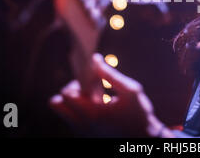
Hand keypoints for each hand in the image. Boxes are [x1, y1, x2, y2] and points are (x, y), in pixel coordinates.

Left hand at [50, 53, 173, 136]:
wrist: (143, 140)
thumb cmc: (140, 115)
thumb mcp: (131, 91)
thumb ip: (111, 75)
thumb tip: (95, 59)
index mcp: (92, 114)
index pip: (66, 94)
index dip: (78, 82)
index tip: (94, 80)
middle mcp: (82, 126)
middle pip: (56, 103)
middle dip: (70, 92)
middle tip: (89, 90)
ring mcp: (82, 133)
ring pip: (63, 112)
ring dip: (75, 102)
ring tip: (95, 101)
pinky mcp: (85, 137)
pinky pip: (72, 121)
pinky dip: (81, 112)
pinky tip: (100, 111)